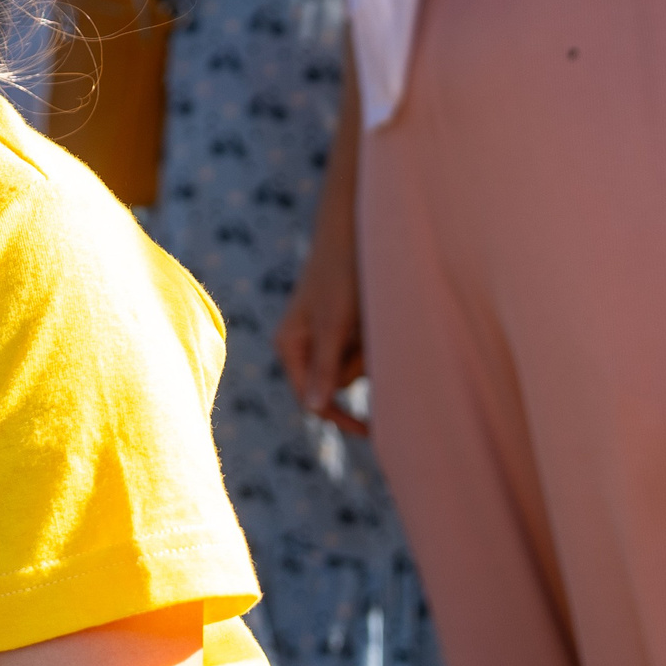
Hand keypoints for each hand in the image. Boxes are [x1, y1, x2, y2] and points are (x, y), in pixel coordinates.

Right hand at [275, 195, 367, 436]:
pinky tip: (372, 315)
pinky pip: (364, 350)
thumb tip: (315, 410)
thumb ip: (326, 366)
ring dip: (370, 351)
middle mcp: (305, 345)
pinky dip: (374, 341)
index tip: (374, 432)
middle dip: (360, 367)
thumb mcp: (334, 324)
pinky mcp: (345, 328)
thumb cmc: (340, 276)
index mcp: (290, 346)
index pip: (311, 400)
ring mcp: (326, 336)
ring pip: (355, 367)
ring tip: (369, 317)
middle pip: (338, 384)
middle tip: (366, 334)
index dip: (340, 417)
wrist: (355, 233)